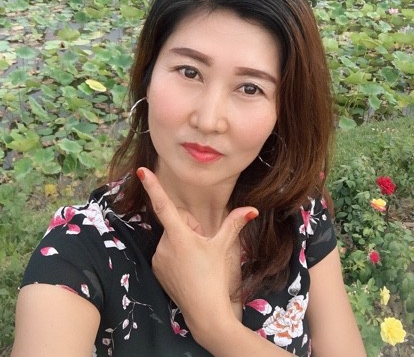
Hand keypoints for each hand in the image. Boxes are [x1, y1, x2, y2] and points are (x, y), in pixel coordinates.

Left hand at [137, 167, 257, 335]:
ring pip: (172, 238)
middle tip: (203, 245)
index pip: (163, 205)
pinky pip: (166, 251)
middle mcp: (163, 244)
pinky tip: (187, 268)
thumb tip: (252, 209)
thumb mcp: (223, 247)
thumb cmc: (214, 277)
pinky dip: (175, 254)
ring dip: (183, 242)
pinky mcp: (156, 269)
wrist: (204, 312)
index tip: (141, 171)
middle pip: (177, 223)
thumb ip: (235, 223)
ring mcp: (157, 258)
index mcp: (179, 235)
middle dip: (190, 229)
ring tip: (196, 260)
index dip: (153, 186)